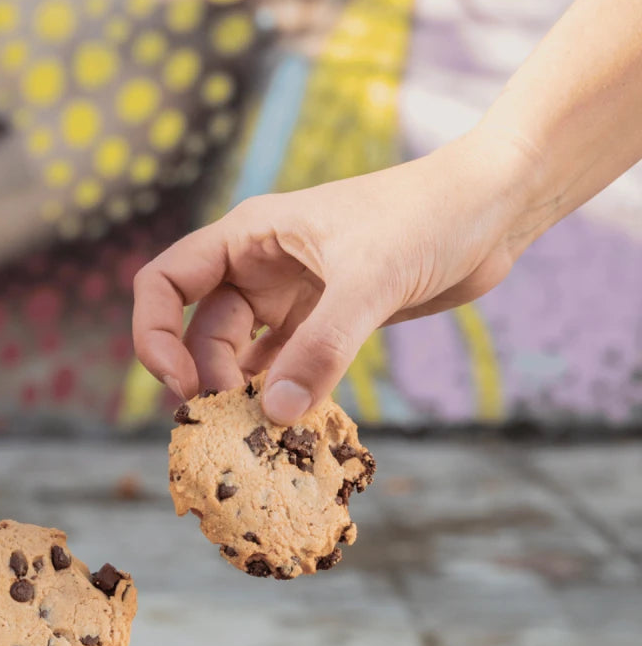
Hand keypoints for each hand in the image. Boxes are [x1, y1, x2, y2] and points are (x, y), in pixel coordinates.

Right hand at [133, 129, 537, 423]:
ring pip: (240, 354)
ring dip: (243, 394)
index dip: (153, 334)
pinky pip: (285, 367)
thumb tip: (275, 415)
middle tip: (233, 427)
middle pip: (201, 332)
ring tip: (257, 436)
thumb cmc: (428, 217)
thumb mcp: (370, 280)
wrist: (492, 209)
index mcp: (248, 236)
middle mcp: (258, 267)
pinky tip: (288, 425)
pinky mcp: (324, 322)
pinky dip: (282, 396)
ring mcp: (290, 296)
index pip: (165, 282)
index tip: (180, 385)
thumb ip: (322, 347)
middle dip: (207, 379)